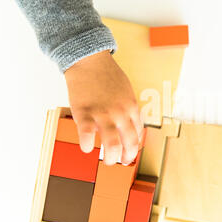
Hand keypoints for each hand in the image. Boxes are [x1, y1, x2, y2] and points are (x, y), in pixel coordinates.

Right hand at [64, 50, 142, 165]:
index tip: (129, 154)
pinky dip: (86, 146)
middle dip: (126, 158)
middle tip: (120, 162)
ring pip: (112, 144)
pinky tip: (86, 148)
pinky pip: (87, 136)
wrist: (89, 60)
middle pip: (129, 143)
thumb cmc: (107, 76)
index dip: (134, 148)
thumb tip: (130, 128)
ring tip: (107, 162)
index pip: (137, 135)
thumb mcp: (126, 92)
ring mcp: (103, 114)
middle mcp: (120, 113)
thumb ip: (129, 110)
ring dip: (111, 159)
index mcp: (132, 108)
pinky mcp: (85, 112)